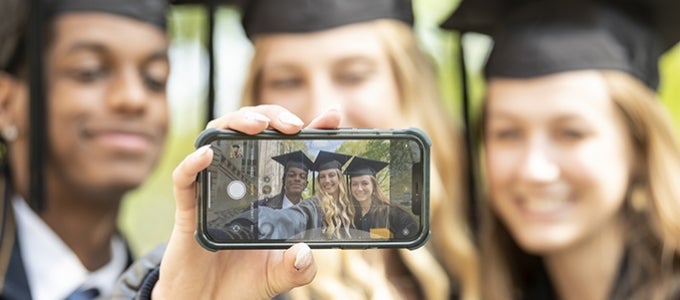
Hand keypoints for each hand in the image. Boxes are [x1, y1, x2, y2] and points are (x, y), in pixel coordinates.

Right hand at [153, 106, 339, 298]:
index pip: (289, 149)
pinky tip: (208, 155)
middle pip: (252, 131)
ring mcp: (213, 191)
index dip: (310, 130)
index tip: (332, 117)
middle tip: (293, 124)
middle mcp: (241, 183)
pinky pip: (184, 179)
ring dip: (237, 123)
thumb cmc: (241, 282)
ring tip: (257, 126)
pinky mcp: (188, 209)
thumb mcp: (278, 275)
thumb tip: (304, 255)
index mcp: (267, 190)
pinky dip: (193, 162)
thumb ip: (298, 268)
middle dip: (272, 116)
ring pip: (218, 138)